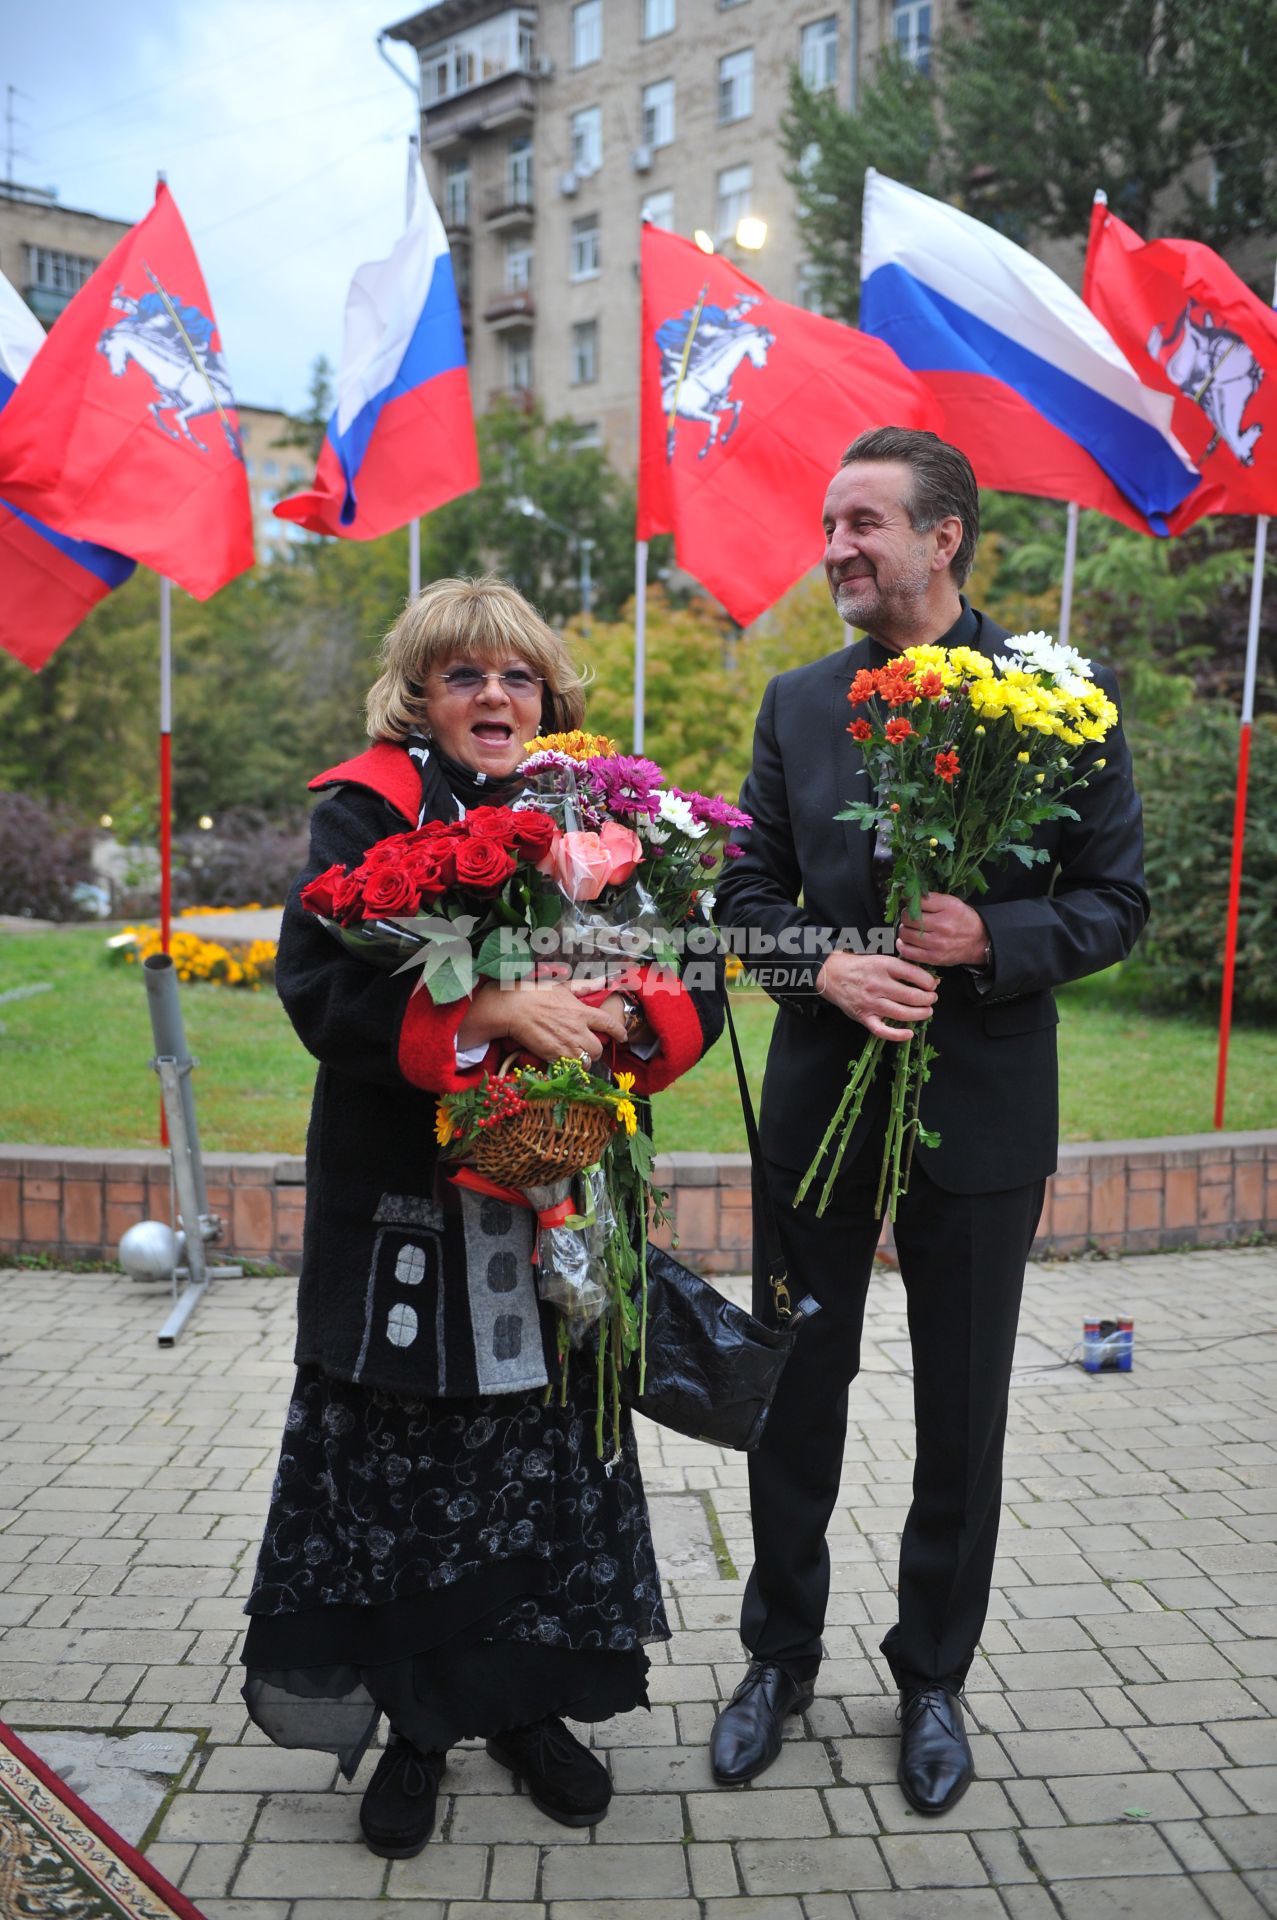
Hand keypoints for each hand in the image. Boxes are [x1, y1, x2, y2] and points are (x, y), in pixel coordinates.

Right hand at [456, 977, 627, 1063]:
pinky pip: (570, 1067)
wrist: (514, 1009)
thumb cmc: (536, 994)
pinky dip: (569, 1067)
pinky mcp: (554, 1056)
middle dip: (595, 1050)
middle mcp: (578, 1030)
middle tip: (588, 1047)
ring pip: (586, 1061)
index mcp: (582, 1012)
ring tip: (575, 1056)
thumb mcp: (563, 986)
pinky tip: (563, 1061)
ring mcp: (566, 1044)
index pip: (609, 1024)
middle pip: (598, 1049)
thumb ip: (585, 986)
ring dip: (583, 1060)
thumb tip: (603, 981)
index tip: (623, 1037)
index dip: (619, 1032)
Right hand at [815, 950, 937, 1041]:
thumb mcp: (881, 959)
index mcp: (883, 966)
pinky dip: (897, 1035)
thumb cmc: (861, 967)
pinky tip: (909, 1033)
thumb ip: (903, 968)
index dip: (929, 982)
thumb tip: (929, 979)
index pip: (914, 975)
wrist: (832, 975)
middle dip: (928, 999)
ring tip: (927, 1012)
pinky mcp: (864, 1017)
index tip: (933, 985)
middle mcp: (877, 984)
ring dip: (920, 1014)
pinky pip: (882, 1031)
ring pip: (902, 1014)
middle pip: (912, 997)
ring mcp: (870, 1003)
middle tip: (932, 999)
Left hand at [895, 893, 988, 969]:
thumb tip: (907, 897)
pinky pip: (907, 951)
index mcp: (948, 907)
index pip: (918, 901)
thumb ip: (931, 898)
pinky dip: (902, 945)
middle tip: (910, 917)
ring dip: (904, 930)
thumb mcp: (952, 902)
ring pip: (905, 934)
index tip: (911, 904)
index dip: (910, 901)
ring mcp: (938, 943)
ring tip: (910, 929)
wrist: (978, 941)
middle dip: (905, 916)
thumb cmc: (962, 919)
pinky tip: (907, 941)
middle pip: (909, 918)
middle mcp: (943, 925)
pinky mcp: (934, 957)